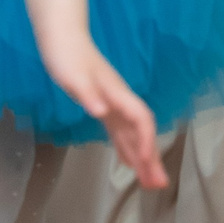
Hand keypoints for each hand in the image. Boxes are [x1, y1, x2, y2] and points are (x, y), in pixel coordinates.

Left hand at [41, 38, 168, 189]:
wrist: (63, 38)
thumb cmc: (67, 56)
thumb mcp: (74, 76)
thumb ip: (88, 94)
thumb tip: (101, 113)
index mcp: (117, 94)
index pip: (140, 119)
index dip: (146, 140)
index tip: (146, 162)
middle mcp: (120, 101)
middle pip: (142, 132)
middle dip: (151, 158)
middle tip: (159, 185)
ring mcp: (113, 104)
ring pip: (133, 135)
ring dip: (141, 158)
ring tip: (149, 182)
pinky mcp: (104, 106)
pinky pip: (120, 132)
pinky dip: (126, 148)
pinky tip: (127, 162)